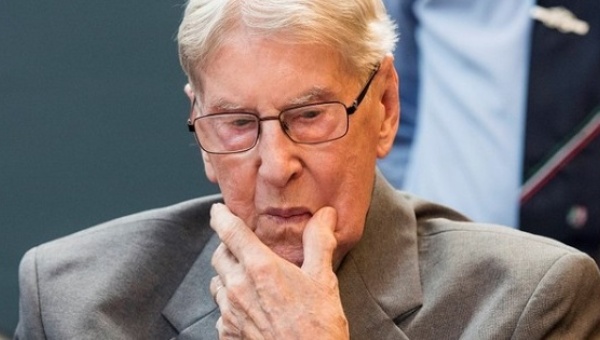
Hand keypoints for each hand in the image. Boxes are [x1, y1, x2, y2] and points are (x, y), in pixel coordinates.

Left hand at [209, 203, 348, 338]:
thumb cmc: (318, 326)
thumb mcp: (323, 279)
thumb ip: (319, 242)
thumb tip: (325, 215)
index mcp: (260, 267)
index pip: (230, 231)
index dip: (221, 216)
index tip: (218, 210)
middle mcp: (238, 287)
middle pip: (219, 255)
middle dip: (227, 247)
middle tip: (243, 247)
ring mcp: (230, 313)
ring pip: (216, 283)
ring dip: (227, 276)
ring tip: (247, 279)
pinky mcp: (228, 334)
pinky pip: (220, 312)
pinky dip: (229, 306)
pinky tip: (248, 309)